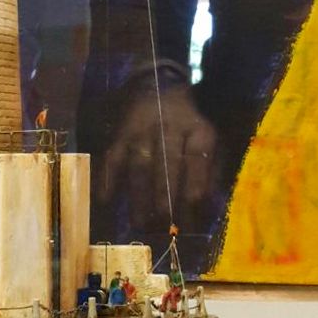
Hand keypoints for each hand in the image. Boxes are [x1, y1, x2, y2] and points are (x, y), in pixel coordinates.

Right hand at [95, 82, 216, 233]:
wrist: (156, 86)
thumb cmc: (187, 124)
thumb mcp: (209, 140)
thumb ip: (211, 171)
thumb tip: (207, 207)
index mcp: (197, 132)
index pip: (197, 164)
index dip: (195, 195)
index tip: (193, 223)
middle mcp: (169, 130)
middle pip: (168, 168)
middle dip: (166, 202)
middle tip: (165, 231)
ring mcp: (141, 132)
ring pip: (140, 167)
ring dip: (139, 199)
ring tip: (141, 226)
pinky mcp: (120, 135)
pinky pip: (112, 159)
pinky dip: (107, 180)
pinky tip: (106, 202)